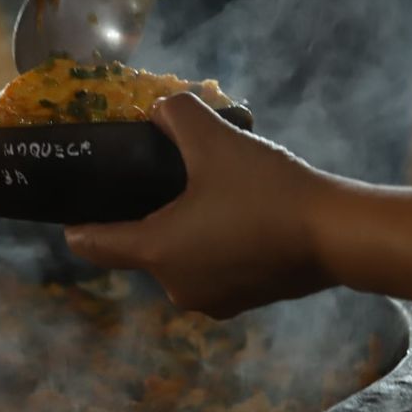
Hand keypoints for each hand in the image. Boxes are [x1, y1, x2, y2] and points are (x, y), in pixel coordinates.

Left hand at [64, 93, 335, 318]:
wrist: (337, 235)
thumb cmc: (266, 191)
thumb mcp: (216, 141)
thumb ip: (178, 116)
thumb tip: (161, 109)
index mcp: (156, 251)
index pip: (92, 244)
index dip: (78, 221)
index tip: (75, 204)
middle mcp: (176, 286)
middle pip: (140, 246)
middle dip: (147, 213)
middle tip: (161, 177)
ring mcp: (211, 300)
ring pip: (179, 256)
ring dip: (184, 228)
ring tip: (205, 190)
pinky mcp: (243, 302)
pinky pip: (212, 267)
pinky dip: (215, 244)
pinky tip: (237, 214)